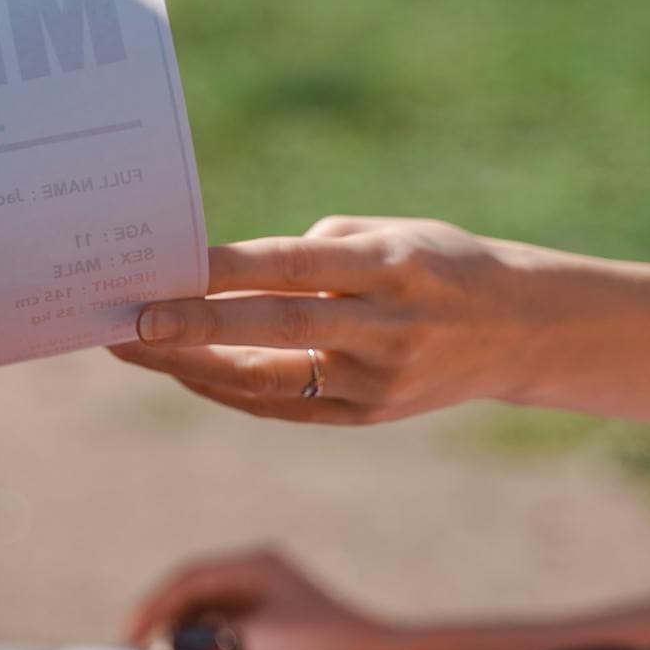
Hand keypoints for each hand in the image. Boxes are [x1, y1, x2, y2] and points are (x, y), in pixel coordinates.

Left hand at [112, 217, 564, 424]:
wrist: (522, 330)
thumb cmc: (436, 262)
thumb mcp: (392, 234)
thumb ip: (316, 252)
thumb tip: (232, 276)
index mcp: (392, 265)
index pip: (293, 266)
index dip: (225, 269)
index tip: (163, 265)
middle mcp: (386, 326)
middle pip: (274, 328)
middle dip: (194, 327)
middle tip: (127, 324)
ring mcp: (377, 380)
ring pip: (269, 378)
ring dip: (192, 364)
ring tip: (131, 347)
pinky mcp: (367, 414)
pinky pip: (282, 403)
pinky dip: (227, 386)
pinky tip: (181, 368)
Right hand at [127, 549, 399, 649]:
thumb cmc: (329, 646)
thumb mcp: (260, 644)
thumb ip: (210, 646)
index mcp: (254, 564)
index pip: (187, 579)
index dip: (152, 606)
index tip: (129, 635)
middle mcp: (259, 574)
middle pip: (194, 592)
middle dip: (163, 619)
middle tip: (135, 649)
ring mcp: (268, 597)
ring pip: (209, 611)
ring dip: (183, 633)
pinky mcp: (277, 623)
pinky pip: (226, 627)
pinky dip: (205, 644)